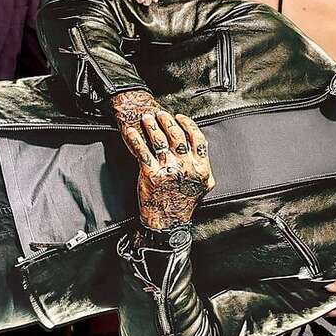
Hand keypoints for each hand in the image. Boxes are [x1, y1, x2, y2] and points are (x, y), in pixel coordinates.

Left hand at [121, 110, 212, 230]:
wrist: (168, 221)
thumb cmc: (183, 205)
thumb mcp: (203, 188)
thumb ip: (204, 170)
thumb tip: (204, 156)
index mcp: (200, 168)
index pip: (197, 139)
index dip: (188, 125)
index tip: (180, 118)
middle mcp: (186, 166)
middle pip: (177, 136)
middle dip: (167, 122)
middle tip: (160, 114)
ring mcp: (168, 169)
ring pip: (160, 141)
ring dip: (152, 126)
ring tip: (146, 118)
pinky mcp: (151, 174)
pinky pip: (142, 151)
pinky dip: (135, 139)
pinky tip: (131, 132)